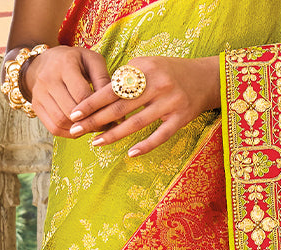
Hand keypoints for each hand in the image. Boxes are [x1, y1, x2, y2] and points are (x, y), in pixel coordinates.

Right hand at [22, 45, 111, 136]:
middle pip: (71, 111)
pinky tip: (80, 129)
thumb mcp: (92, 62)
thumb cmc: (76, 62)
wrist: (46, 61)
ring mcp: (39, 92)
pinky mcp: (36, 105)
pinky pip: (54, 128)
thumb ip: (104, 80)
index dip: (98, 110)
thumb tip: (116, 107)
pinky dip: (69, 133)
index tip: (112, 117)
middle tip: (105, 126)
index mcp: (65, 64)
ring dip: (80, 130)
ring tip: (93, 127)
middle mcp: (48, 78)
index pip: (82, 95)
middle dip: (91, 122)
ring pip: (61, 122)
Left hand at [67, 56, 221, 157]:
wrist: (206, 78)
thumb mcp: (148, 64)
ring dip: (114, 135)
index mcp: (143, 68)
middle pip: (119, 106)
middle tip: (76, 130)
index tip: (74, 112)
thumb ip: (127, 77)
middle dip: (95, 120)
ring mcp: (169, 103)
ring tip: (96, 143)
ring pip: (136, 123)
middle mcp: (156, 85)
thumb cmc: (170, 72)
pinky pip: (160, 136)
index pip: (110, 88)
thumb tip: (100, 95)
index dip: (91, 102)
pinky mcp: (181, 119)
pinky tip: (130, 154)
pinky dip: (145, 146)